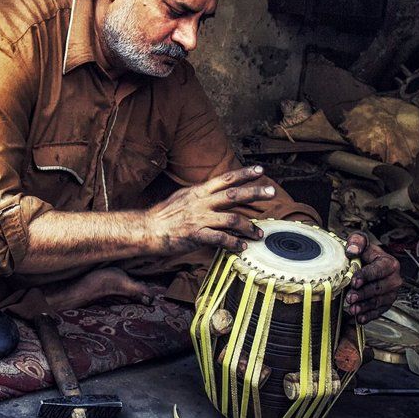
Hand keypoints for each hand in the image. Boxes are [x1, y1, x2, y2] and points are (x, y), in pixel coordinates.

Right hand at [145, 166, 272, 254]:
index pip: (225, 179)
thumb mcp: (183, 197)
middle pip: (233, 194)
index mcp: (198, 191)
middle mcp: (201, 202)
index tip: (260, 170)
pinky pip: (220, 239)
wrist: (147, 229)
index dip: (244, 174)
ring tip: (258, 233)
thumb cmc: (164, 215)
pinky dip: (233, 243)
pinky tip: (241, 247)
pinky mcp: (196, 235)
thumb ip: (201, 194)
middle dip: (254, 192)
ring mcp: (199, 218)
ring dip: (249, 226)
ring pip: (231, 219)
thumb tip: (215, 191)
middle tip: (271, 192)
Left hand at [343, 232, 401, 323]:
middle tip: (349, 298)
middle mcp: (394, 279)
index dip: (365, 276)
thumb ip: (356, 241)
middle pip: (378, 288)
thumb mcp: (360, 241)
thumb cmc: (363, 252)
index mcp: (390, 263)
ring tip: (352, 309)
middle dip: (363, 294)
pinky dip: (369, 316)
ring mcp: (392, 293)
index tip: (354, 281)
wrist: (367, 262)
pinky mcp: (387, 303)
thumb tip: (352, 250)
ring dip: (365, 307)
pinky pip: (379, 311)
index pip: (378, 270)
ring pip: (379, 301)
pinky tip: (359, 318)